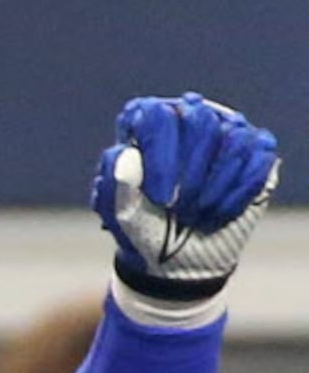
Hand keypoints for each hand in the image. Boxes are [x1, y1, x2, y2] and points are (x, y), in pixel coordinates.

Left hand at [91, 92, 278, 300]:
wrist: (177, 258)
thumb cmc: (143, 227)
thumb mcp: (120, 213)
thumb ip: (115, 182)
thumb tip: (125, 152)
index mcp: (148, 122)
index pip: (157, 116)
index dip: (160, 159)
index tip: (158, 198)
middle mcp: (189, 115)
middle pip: (200, 121)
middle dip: (190, 175)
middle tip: (179, 209)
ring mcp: (227, 128)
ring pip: (233, 137)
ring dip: (213, 187)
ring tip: (194, 217)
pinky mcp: (257, 149)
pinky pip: (258, 157)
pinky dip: (238, 192)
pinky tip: (218, 214)